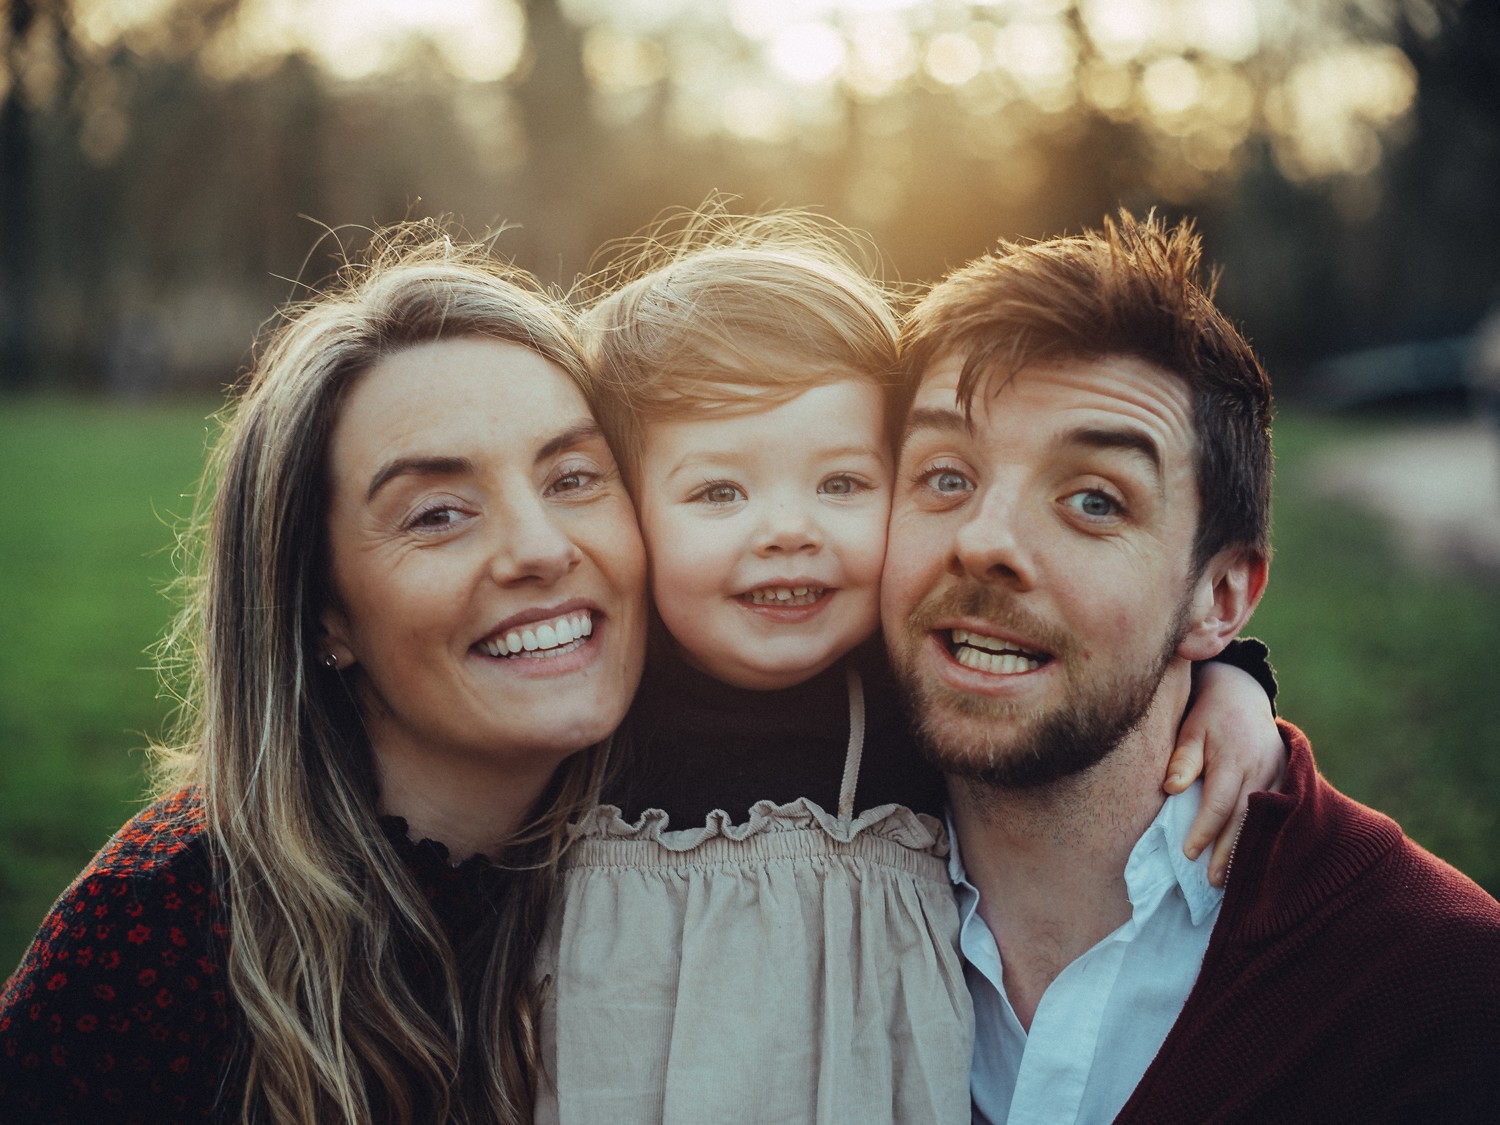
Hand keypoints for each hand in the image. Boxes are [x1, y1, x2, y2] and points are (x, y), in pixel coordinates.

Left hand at [1164, 660, 1285, 885]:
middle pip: (1245, 820)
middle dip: (1228, 853)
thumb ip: (1183, 759)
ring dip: (1251, 850)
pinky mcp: (1288, 778)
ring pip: (1266, 821)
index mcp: (1235, 759)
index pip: (1219, 804)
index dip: (1204, 831)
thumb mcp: (1190, 730)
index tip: (1188, 853)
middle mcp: (1262, 769)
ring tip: (1232, 879)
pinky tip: (1257, 857)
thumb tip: (1171, 788)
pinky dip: (1268, 836)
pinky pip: (1280, 813)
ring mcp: (1279, 774)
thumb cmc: (1208, 715)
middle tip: (1213, 882)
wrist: (1242, 693)